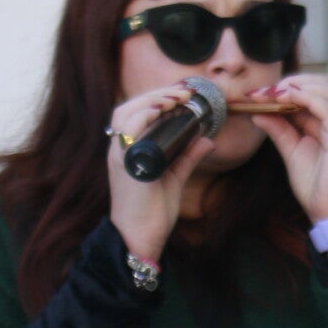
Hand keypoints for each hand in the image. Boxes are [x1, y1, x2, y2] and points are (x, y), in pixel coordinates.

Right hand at [105, 82, 221, 262]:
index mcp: (130, 150)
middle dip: (156, 93)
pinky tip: (164, 109)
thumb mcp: (175, 176)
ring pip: (125, 113)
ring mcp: (120, 155)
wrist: (141, 237)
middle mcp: (120, 149)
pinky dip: (145, 114)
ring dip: (151, 99)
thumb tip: (207, 138)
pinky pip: (128, 131)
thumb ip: (188, 156)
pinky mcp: (124, 164)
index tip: (183, 92)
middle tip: (184, 90)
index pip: (136, 113)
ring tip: (177, 97)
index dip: (157, 98)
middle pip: (129, 107)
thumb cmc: (153, 210)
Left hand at [247, 75, 327, 240]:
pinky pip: (325, 106)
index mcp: (327, 122)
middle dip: (287, 82)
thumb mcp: (291, 152)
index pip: (308, 91)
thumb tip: (257, 113)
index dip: (281, 88)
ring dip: (294, 85)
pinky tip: (283, 98)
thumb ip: (278, 130)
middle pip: (318, 83)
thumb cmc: (317, 186)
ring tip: (269, 94)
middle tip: (260, 92)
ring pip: (323, 88)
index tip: (254, 94)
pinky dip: (304, 97)